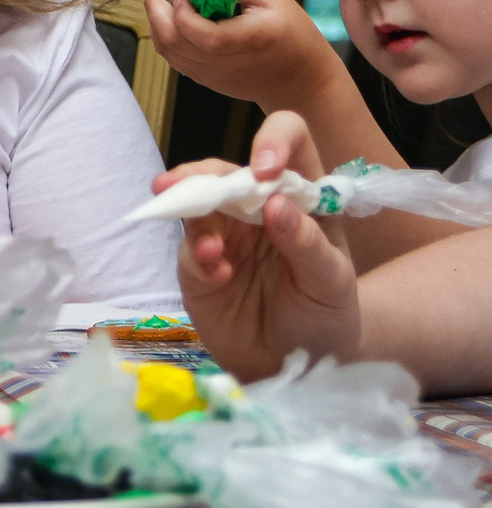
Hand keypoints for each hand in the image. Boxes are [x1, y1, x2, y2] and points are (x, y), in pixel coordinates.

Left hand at [143, 0, 335, 109]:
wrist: (303, 82)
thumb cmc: (293, 34)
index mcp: (244, 42)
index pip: (197, 32)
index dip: (181, 8)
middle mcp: (221, 65)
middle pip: (170, 41)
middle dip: (156, 6)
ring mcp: (209, 76)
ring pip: (165, 50)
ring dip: (158, 18)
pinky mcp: (204, 80)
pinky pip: (173, 56)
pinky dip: (166, 32)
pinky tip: (177, 14)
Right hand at [171, 110, 360, 381]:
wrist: (298, 367)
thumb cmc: (327, 316)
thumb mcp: (332, 283)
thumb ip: (307, 244)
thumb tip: (275, 203)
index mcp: (302, 197)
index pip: (289, 142)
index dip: (273, 140)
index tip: (264, 167)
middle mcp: (258, 207)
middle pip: (226, 169)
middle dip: (200, 173)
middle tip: (176, 185)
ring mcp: (225, 234)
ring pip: (195, 201)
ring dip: (191, 215)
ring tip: (210, 253)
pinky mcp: (198, 265)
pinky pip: (188, 248)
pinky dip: (197, 257)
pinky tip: (217, 275)